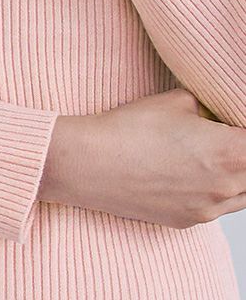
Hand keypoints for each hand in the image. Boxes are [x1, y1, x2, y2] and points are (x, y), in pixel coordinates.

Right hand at [38, 88, 245, 229]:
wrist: (91, 164)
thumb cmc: (129, 129)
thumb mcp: (176, 100)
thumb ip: (207, 107)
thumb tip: (215, 113)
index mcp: (230, 152)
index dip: (244, 129)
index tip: (233, 123)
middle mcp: (226, 186)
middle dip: (241, 152)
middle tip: (221, 136)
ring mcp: (208, 208)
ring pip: (242, 194)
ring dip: (235, 175)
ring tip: (208, 154)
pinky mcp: (188, 220)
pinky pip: (214, 206)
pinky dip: (211, 189)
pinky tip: (187, 172)